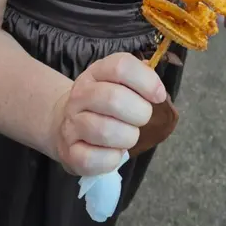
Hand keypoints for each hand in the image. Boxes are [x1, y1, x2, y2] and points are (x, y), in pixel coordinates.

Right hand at [50, 53, 165, 176]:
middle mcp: (80, 94)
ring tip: (128, 136)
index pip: (121, 66)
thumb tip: (157, 89)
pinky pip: (94, 159)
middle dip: (140, 113)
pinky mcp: (69, 152)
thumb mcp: (120, 83)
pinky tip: (114, 152)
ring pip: (105, 130)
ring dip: (128, 137)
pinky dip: (112, 159)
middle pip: (114, 98)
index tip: (158, 96)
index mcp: (96, 72)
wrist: (66, 123)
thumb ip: (141, 79)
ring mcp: (71, 123)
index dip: (147, 81)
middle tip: (142, 119)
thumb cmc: (104, 104)